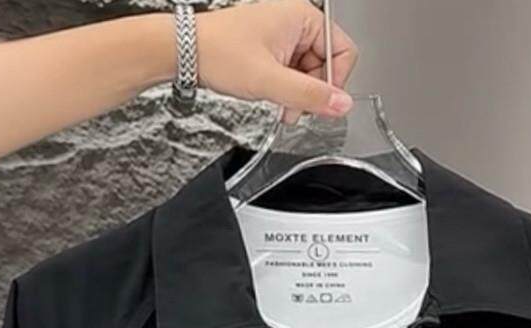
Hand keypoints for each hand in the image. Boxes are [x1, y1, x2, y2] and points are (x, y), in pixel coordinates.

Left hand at [196, 0, 357, 123]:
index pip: (343, 51)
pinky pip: (293, 72)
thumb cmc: (219, 53)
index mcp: (302, 16)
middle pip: (327, 64)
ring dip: (299, 94)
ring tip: (280, 103)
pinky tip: (273, 96)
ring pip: (310, 72)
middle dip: (312, 92)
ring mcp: (284, 34)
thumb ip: (309, 95)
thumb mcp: (270, 81)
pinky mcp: (273, 47)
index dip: (334, 82)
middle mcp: (295, 21)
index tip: (321, 102)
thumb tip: (341, 105)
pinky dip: (287, 89)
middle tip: (294, 108)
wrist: (187, 52)